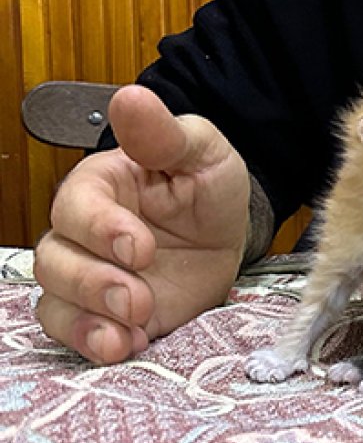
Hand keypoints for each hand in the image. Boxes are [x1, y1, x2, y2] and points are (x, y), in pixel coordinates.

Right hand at [34, 85, 249, 363]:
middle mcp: (81, 233)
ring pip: (56, 301)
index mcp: (100, 187)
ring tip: (132, 329)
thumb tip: (131, 96)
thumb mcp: (202, 152)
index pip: (76, 207)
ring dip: (89, 320)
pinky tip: (128, 346)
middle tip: (140, 299)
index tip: (139, 248)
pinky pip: (76, 333)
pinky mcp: (105, 314)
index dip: (100, 230)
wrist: (228, 235)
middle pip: (54, 261)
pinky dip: (96, 344)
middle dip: (94, 284)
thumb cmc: (207, 187)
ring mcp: (89, 276)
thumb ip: (165, 134)